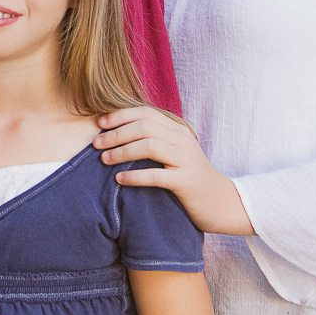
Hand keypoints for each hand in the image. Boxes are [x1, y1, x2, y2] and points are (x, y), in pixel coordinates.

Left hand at [94, 107, 252, 236]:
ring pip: (149, 146)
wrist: (219, 201)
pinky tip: (119, 179)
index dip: (120, 115)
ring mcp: (186, 160)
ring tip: (104, 159)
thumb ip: (153, 140)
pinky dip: (134, 176)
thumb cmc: (188, 177)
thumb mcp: (173, 153)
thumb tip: (116, 134)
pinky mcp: (186, 181)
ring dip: (122, 151)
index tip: (99, 123)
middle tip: (96, 144)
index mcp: (177, 130)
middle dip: (116, 133)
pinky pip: (156, 175)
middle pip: (144, 127)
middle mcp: (182, 140)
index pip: (145, 113)